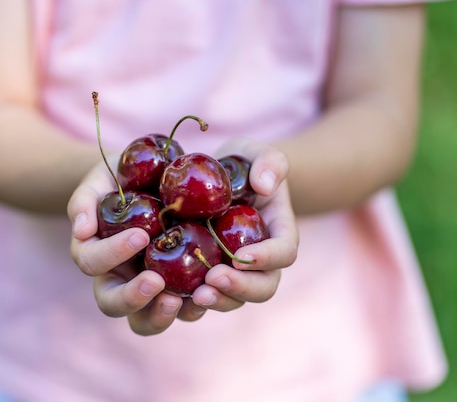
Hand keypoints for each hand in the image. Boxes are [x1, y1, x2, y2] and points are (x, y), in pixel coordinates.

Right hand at [68, 160, 187, 335]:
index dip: (112, 253)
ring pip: (145, 322)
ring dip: (161, 315)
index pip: (92, 262)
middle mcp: (118, 278)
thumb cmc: (122, 178)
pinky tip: (209, 294)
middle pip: (112, 305)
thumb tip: (81, 230)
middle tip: (156, 282)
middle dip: (132, 298)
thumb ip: (85, 201)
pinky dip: (195, 307)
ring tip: (182, 299)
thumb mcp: (100, 180)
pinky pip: (183, 310)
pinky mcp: (178, 289)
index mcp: (95, 253)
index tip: (140, 235)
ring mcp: (148, 288)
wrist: (156, 176)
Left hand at [188, 140, 298, 311]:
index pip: (284, 252)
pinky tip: (173, 297)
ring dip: (218, 301)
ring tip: (194, 295)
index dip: (267, 258)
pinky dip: (192, 304)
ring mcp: (235, 271)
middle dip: (240, 288)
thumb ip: (269, 162)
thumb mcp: (256, 152)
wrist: (218, 179)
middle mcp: (262, 260)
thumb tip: (265, 186)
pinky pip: (206, 296)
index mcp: (278, 232)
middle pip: (263, 287)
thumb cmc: (242, 163)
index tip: (240, 255)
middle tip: (213, 279)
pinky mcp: (209, 276)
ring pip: (235, 298)